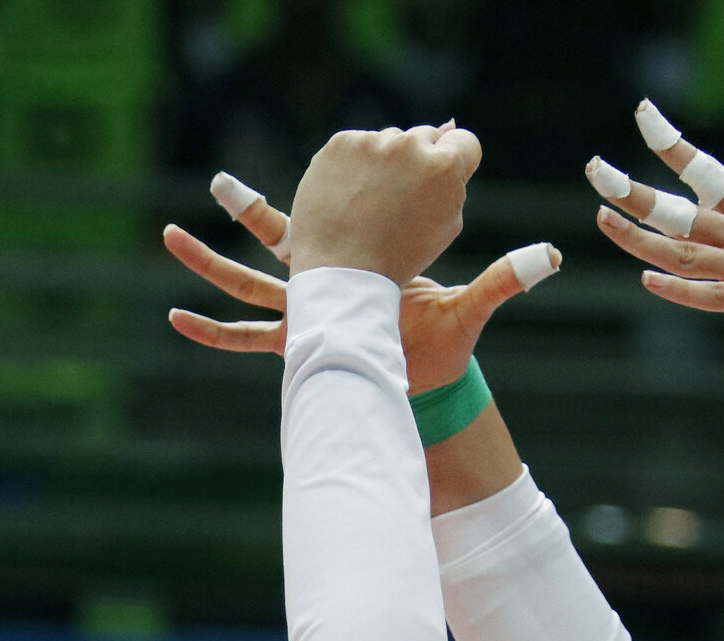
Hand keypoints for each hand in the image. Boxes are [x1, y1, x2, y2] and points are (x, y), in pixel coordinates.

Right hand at [165, 190, 555, 390]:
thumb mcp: (472, 306)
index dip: (326, 187)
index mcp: (361, 268)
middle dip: (247, 211)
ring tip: (171, 237)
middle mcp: (328, 288)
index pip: (332, 219)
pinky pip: (247, 339)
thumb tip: (553, 255)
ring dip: (209, 263)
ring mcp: (307, 319)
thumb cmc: (446, 354)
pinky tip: (176, 321)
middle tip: (216, 182)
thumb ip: (504, 279)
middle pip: (276, 242)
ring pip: (248, 284)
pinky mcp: (298, 351)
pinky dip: (212, 332)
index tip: (326, 154)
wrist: (428, 402)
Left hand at [287, 124, 481, 284]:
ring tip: (368, 202)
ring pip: (388, 141)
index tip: (435, 183)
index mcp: (444, 165)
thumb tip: (449, 128)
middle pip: (424, 137)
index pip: (464, 140)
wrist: (338, 272)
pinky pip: (356, 146)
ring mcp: (372, 142)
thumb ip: (453, 178)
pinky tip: (347, 195)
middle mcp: (409, 145)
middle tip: (396, 199)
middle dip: (417, 161)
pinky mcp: (340, 144)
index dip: (453, 163)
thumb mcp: (445, 224)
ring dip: (384, 162)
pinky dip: (353, 165)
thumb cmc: (397, 256)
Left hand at [589, 111, 723, 359]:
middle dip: (636, 194)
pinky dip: (678, 290)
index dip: (676, 151)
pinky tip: (647, 280)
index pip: (712, 178)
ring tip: (603, 220)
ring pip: (685, 252)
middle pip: (684, 211)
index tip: (646, 122)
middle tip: (597, 173)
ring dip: (640, 238)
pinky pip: (712, 296)